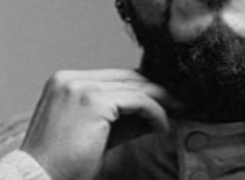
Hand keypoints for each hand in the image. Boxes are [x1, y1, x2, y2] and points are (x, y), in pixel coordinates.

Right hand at [20, 69, 180, 179]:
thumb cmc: (63, 166)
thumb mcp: (97, 135)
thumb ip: (124, 119)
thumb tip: (157, 111)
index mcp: (65, 82)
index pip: (114, 77)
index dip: (143, 87)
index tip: (167, 99)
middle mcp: (70, 79)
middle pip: (127, 77)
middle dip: (157, 90)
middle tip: (182, 102)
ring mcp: (81, 87)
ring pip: (135, 86)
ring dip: (162, 101)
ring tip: (179, 113)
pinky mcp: (94, 101)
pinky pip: (139, 101)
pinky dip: (156, 112)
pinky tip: (162, 127)